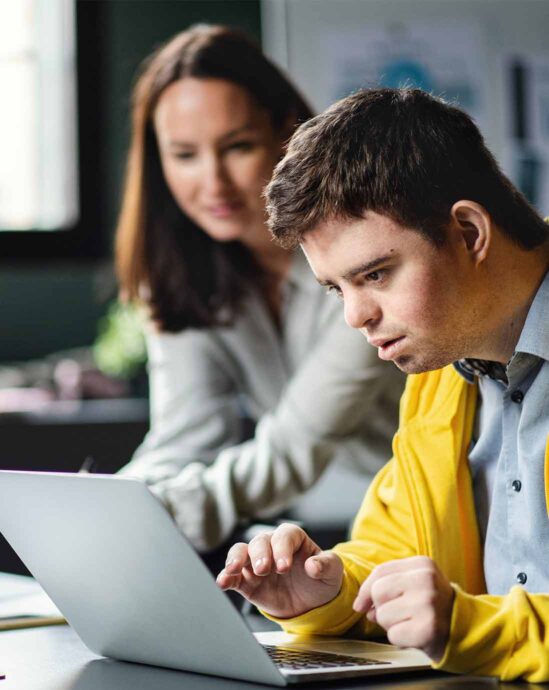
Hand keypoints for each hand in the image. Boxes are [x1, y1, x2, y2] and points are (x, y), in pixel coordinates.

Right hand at [216, 523, 342, 618]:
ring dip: (236, 558)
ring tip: (233, 569)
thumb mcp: (332, 572)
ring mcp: (257, 563)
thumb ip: (326, 565)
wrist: (312, 603)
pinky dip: (226, 577)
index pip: (285, 535)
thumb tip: (313, 565)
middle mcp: (272, 547)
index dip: (282, 548)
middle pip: (260, 541)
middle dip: (260, 553)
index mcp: (294, 539)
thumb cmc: (321, 579)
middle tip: (263, 569)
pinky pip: (234, 576)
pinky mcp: (247, 581)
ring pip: (241, 552)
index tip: (284, 566)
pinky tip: (223, 581)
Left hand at [353, 556, 453, 661]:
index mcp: (422, 564)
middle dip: (381, 607)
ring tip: (410, 623)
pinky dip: (399, 639)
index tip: (361, 604)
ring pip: (383, 615)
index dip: (365, 590)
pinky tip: (415, 635)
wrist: (464, 630)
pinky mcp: (428, 628)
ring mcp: (428, 603)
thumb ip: (385, 585)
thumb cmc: (431, 606)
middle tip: (399, 613)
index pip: (380, 572)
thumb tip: (360, 605)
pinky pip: (393, 635)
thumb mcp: (413, 584)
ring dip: (391, 625)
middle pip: (378, 591)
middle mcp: (426, 580)